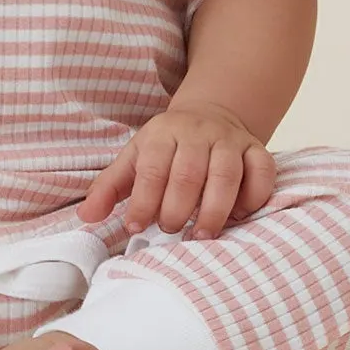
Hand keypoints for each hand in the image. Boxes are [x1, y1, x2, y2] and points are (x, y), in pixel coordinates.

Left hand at [79, 100, 276, 239]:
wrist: (209, 114)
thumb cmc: (166, 148)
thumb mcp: (133, 159)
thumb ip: (109, 188)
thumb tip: (87, 217)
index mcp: (163, 134)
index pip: (153, 169)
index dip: (143, 201)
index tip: (134, 227)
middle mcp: (199, 134)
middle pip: (189, 173)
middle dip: (177, 208)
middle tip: (170, 232)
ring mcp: (230, 141)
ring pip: (226, 174)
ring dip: (214, 209)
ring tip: (202, 234)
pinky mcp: (256, 149)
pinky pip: (262, 171)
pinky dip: (254, 196)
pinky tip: (239, 216)